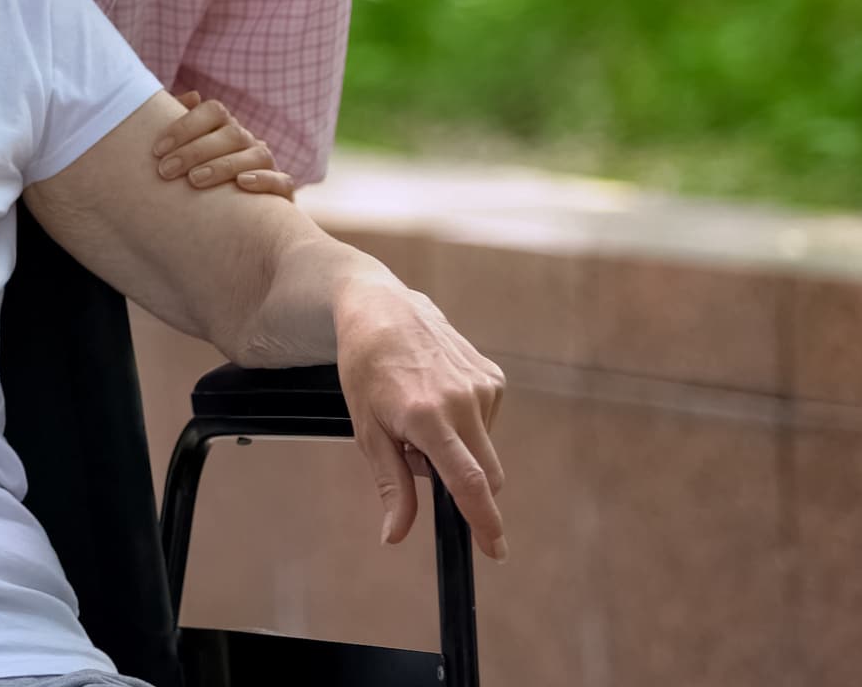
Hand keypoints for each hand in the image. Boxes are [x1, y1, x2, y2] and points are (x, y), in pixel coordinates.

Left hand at [149, 91, 293, 195]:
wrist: (225, 225)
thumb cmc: (195, 182)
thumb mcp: (181, 154)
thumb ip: (177, 124)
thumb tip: (192, 96)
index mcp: (226, 129)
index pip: (214, 111)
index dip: (185, 125)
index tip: (157, 150)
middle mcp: (249, 143)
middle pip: (231, 134)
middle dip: (196, 150)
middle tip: (166, 170)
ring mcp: (268, 166)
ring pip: (257, 155)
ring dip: (224, 165)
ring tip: (194, 180)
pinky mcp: (281, 193)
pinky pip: (282, 181)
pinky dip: (264, 180)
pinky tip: (241, 183)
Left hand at [331, 274, 508, 560]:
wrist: (382, 310)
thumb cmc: (366, 370)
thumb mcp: (367, 431)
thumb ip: (391, 485)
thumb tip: (396, 536)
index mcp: (428, 417)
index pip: (468, 482)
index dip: (485, 521)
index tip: (496, 550)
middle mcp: (463, 401)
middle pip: (487, 474)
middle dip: (465, 487)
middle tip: (418, 457)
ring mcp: (483, 387)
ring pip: (484, 450)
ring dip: (458, 451)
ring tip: (419, 418)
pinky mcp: (493, 377)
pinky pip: (486, 424)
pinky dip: (464, 426)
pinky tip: (436, 398)